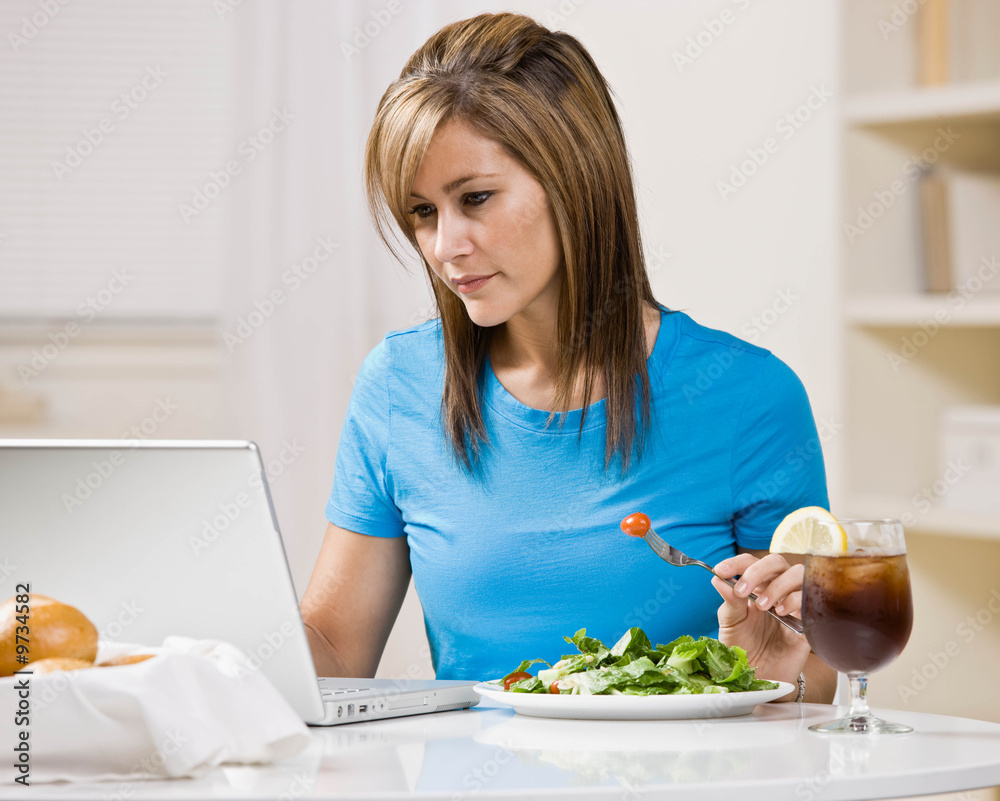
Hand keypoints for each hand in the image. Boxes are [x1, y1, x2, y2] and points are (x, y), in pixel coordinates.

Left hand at [711, 552, 810, 689]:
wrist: (760, 678)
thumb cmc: (744, 649)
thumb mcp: (731, 625)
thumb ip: (729, 602)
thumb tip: (718, 578)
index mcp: (755, 587)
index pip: (750, 562)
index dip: (737, 563)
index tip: (722, 571)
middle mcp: (776, 590)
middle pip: (776, 561)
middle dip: (758, 570)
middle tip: (743, 591)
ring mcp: (793, 604)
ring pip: (798, 573)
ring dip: (778, 584)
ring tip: (763, 606)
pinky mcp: (808, 620)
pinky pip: (810, 599)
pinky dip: (794, 600)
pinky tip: (780, 613)